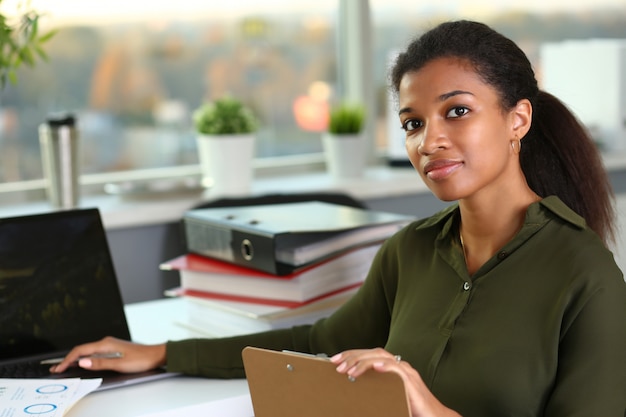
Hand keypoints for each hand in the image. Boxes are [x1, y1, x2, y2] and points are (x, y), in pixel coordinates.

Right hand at [49, 336, 165, 373]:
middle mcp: (106, 342)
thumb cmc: (141, 359)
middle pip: (82, 350)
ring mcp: (109, 345)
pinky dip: (84, 358)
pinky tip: (82, 363)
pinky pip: (94, 352)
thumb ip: (100, 363)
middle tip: (56, 369)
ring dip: (75, 359)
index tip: (59, 369)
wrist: (156, 355)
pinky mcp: (113, 349)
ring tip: (65, 367)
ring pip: (87, 351)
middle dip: (68, 359)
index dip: (68, 360)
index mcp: (106, 344)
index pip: (81, 351)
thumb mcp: (119, 364)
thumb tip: (82, 362)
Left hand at [330, 348, 461, 416]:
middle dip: (353, 356)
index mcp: (392, 368)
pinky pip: (398, 370)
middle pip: (374, 353)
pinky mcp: (413, 383)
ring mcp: (407, 373)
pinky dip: (386, 366)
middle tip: (336, 364)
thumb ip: (373, 391)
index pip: (369, 355)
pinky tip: (375, 366)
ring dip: (363, 362)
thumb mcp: (387, 398)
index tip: (334, 360)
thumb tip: (351, 393)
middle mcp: (399, 366)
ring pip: (383, 358)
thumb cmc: (411, 408)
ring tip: (349, 369)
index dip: (351, 354)